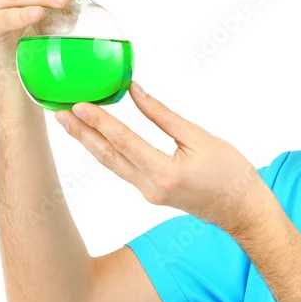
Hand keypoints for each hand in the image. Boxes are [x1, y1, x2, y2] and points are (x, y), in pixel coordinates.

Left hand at [55, 82, 271, 236]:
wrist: (242, 210)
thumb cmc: (230, 173)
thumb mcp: (199, 137)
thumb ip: (163, 115)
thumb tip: (135, 91)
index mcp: (165, 173)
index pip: (124, 142)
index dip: (99, 121)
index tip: (78, 104)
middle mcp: (151, 187)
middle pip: (107, 156)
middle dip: (81, 133)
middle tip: (57, 111)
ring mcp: (149, 193)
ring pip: (111, 164)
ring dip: (89, 142)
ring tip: (68, 122)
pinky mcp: (152, 193)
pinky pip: (123, 169)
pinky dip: (107, 150)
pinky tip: (98, 137)